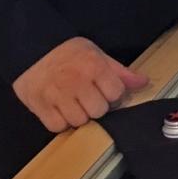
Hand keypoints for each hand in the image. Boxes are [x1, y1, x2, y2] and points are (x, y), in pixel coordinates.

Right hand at [12, 37, 147, 132]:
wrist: (34, 51)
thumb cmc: (69, 53)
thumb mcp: (97, 54)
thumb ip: (120, 71)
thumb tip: (143, 82)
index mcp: (94, 66)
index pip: (116, 93)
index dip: (113, 93)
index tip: (105, 89)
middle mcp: (76, 82)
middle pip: (99, 110)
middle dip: (97, 105)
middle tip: (89, 96)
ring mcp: (57, 96)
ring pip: (80, 121)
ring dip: (80, 115)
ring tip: (75, 102)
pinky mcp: (40, 107)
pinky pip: (58, 127)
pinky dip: (61, 122)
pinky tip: (61, 109)